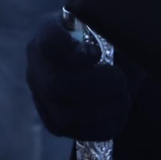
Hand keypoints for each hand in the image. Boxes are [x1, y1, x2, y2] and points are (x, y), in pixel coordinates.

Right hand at [25, 13, 131, 140]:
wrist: (116, 66)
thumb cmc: (113, 40)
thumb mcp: (114, 27)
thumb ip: (112, 27)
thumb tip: (114, 31)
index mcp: (48, 30)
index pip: (49, 43)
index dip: (74, 53)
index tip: (97, 53)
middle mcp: (37, 63)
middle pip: (56, 85)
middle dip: (96, 87)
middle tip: (120, 79)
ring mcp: (42, 95)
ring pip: (65, 115)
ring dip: (104, 109)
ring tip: (123, 96)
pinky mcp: (54, 121)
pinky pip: (77, 133)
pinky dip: (106, 125)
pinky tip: (119, 111)